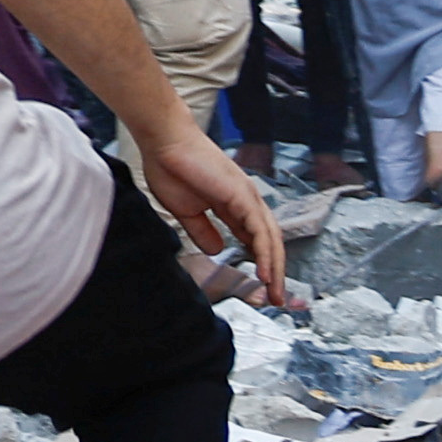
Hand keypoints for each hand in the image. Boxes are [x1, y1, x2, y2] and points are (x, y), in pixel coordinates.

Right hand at [135, 119, 289, 305]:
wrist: (163, 142)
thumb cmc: (171, 169)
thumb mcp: (187, 211)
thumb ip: (203, 231)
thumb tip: (217, 250)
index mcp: (234, 207)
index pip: (256, 241)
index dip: (262, 264)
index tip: (263, 288)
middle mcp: (247, 202)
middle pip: (269, 243)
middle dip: (275, 273)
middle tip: (277, 299)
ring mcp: (247, 197)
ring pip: (269, 239)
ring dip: (275, 269)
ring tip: (276, 293)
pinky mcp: (241, 196)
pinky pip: (259, 230)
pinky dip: (265, 253)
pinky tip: (266, 273)